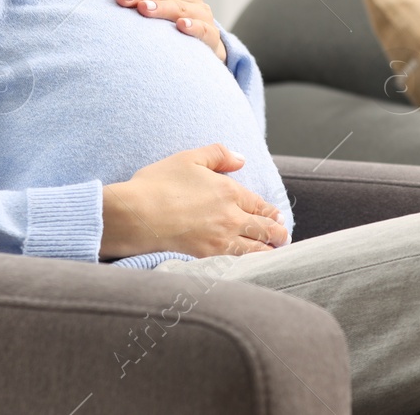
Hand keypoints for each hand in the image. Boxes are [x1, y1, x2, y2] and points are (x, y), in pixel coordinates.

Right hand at [100, 143, 287, 259]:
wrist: (137, 215)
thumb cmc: (158, 184)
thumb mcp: (189, 158)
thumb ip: (218, 154)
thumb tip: (241, 159)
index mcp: (229, 191)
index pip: (260, 205)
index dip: (271, 212)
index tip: (277, 217)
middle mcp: (231, 217)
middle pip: (265, 229)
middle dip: (277, 233)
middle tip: (283, 237)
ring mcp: (221, 240)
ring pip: (256, 249)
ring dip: (268, 250)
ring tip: (274, 252)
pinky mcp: (207, 257)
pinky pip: (238, 262)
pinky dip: (250, 263)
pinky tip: (252, 264)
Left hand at [110, 0, 226, 61]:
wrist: (200, 47)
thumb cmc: (170, 21)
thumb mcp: (155, 2)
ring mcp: (202, 15)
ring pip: (182, 7)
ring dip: (162, 7)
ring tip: (143, 9)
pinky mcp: (211, 36)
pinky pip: (204, 29)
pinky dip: (194, 26)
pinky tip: (181, 26)